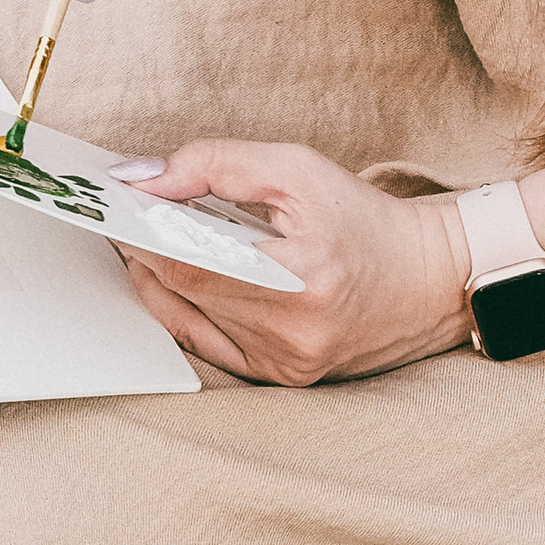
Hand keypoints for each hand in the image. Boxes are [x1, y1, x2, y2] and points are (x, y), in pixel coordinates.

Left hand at [110, 139, 472, 384]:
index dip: (143, 232)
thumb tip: (143, 178)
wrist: (430, 279)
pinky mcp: (282, 379)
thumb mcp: (298, 170)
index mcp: (303, 276)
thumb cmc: (366, 221)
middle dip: (145, 249)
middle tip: (122, 215)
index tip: (114, 206)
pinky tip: (169, 281)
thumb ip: (216, 165)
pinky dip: (181, 311)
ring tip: (144, 240)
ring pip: (188, 319)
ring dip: (158, 279)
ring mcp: (286, 363)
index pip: (192, 260)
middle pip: (184, 291)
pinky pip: (208, 346)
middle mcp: (293, 332)